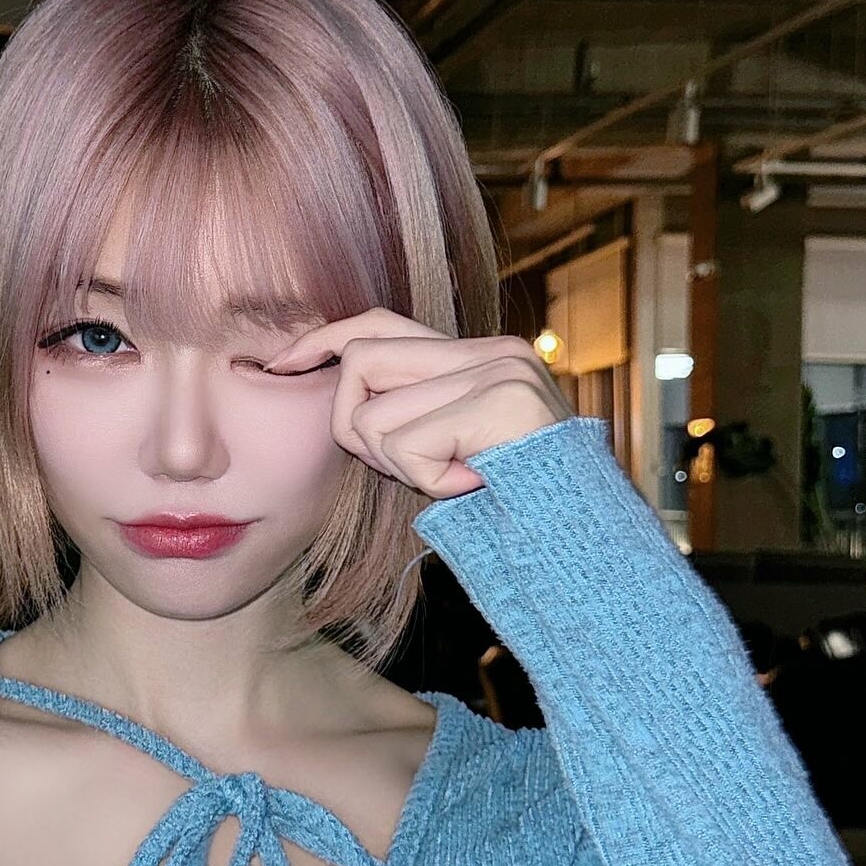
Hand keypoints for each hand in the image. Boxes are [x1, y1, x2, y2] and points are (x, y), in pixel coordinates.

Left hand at [263, 307, 576, 499]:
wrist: (585, 542)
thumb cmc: (514, 508)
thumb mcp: (451, 450)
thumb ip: (413, 412)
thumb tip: (342, 394)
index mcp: (480, 354)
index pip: (380, 322)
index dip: (323, 340)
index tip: (281, 366)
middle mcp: (492, 351)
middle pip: (360, 360)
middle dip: (353, 428)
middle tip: (403, 469)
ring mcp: (499, 372)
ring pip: (373, 415)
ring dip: (398, 467)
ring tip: (453, 479)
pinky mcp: (500, 404)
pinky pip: (406, 446)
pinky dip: (427, 481)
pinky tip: (471, 485)